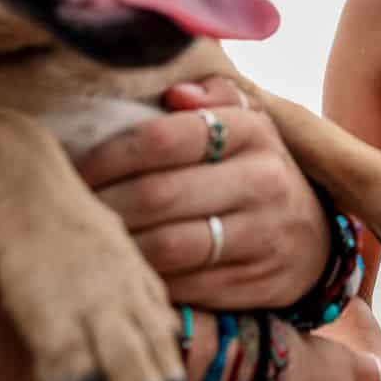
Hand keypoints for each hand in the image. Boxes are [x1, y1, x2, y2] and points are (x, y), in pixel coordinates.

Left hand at [77, 77, 328, 307]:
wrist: (313, 235)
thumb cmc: (252, 168)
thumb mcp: (242, 122)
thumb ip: (209, 97)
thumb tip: (174, 92)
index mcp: (251, 131)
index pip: (164, 138)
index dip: (110, 155)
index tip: (75, 170)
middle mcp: (264, 180)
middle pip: (160, 194)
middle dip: (104, 205)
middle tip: (68, 211)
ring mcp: (263, 235)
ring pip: (170, 246)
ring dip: (120, 246)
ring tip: (88, 242)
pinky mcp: (258, 283)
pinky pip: (187, 287)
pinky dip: (147, 282)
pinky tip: (122, 272)